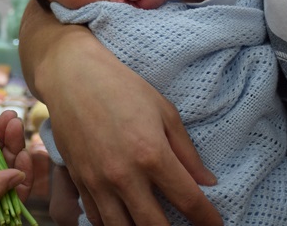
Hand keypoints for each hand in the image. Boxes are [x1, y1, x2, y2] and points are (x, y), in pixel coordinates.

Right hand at [18, 0, 221, 225]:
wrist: (72, 77)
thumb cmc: (121, 87)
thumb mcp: (163, 111)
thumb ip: (186, 151)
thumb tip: (206, 181)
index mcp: (151, 153)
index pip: (188, 200)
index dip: (207, 219)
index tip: (214, 224)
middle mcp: (124, 174)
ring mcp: (97, 180)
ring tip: (154, 225)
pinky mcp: (78, 179)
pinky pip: (96, 217)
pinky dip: (113, 224)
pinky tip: (125, 218)